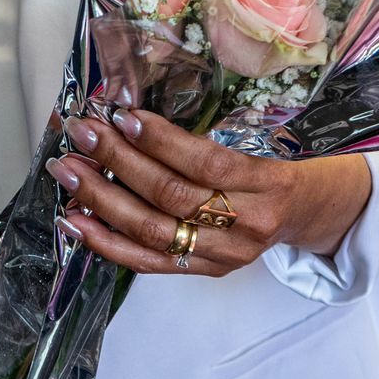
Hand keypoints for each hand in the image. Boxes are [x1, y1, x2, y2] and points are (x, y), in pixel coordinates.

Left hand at [47, 108, 370, 275]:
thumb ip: (212, 129)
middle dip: (119, 162)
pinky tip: (74, 219)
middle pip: (172, 196)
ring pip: (153, 230)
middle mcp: (247, 224)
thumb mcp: (262, 137)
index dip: (161, 141)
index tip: (122, 115)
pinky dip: (106, 242)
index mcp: (268, 183)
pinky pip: (147, 262)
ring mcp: (224, 254)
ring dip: (101, 199)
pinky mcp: (204, 271)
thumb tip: (135, 107)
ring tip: (68, 170)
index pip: (207, 163)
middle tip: (82, 133)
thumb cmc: (279, 161)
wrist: (310, 210)